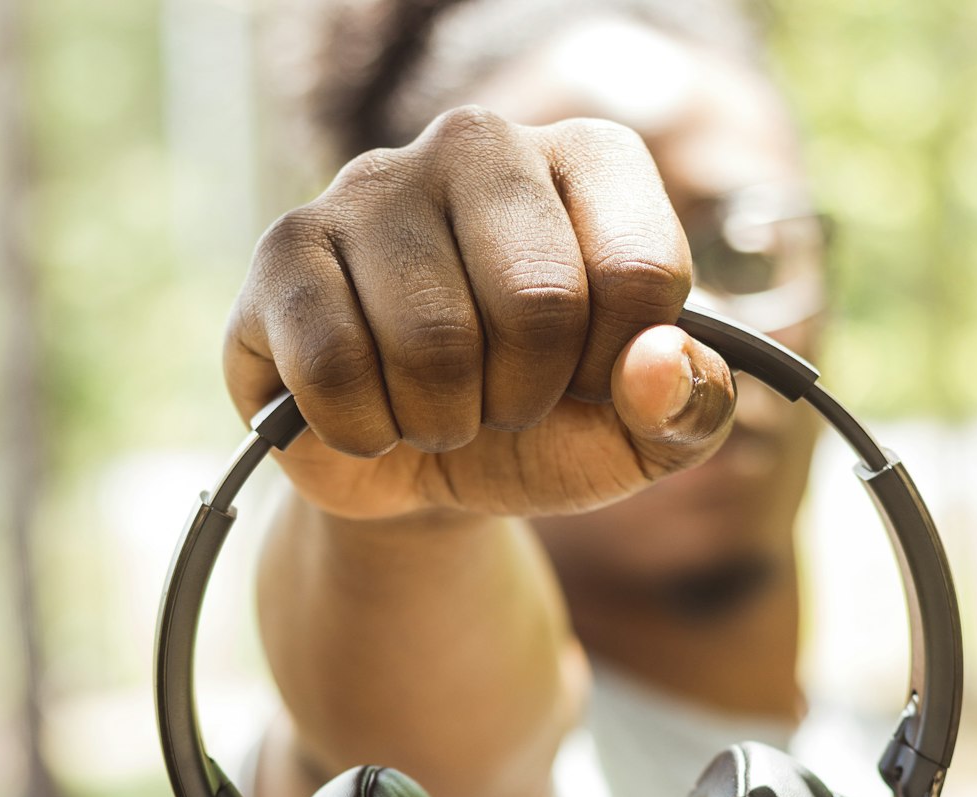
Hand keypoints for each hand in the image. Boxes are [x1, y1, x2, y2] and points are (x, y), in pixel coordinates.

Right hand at [224, 108, 735, 520]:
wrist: (421, 475)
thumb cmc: (541, 432)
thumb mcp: (637, 436)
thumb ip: (690, 404)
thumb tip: (657, 369)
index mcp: (589, 160)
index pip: (642, 273)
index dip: (617, 372)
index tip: (586, 380)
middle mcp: (479, 141)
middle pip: (539, 301)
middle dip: (525, 400)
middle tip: (501, 403)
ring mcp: (372, 185)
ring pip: (431, 341)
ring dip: (442, 421)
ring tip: (434, 409)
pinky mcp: (286, 249)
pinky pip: (334, 365)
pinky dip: (363, 429)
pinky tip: (366, 415)